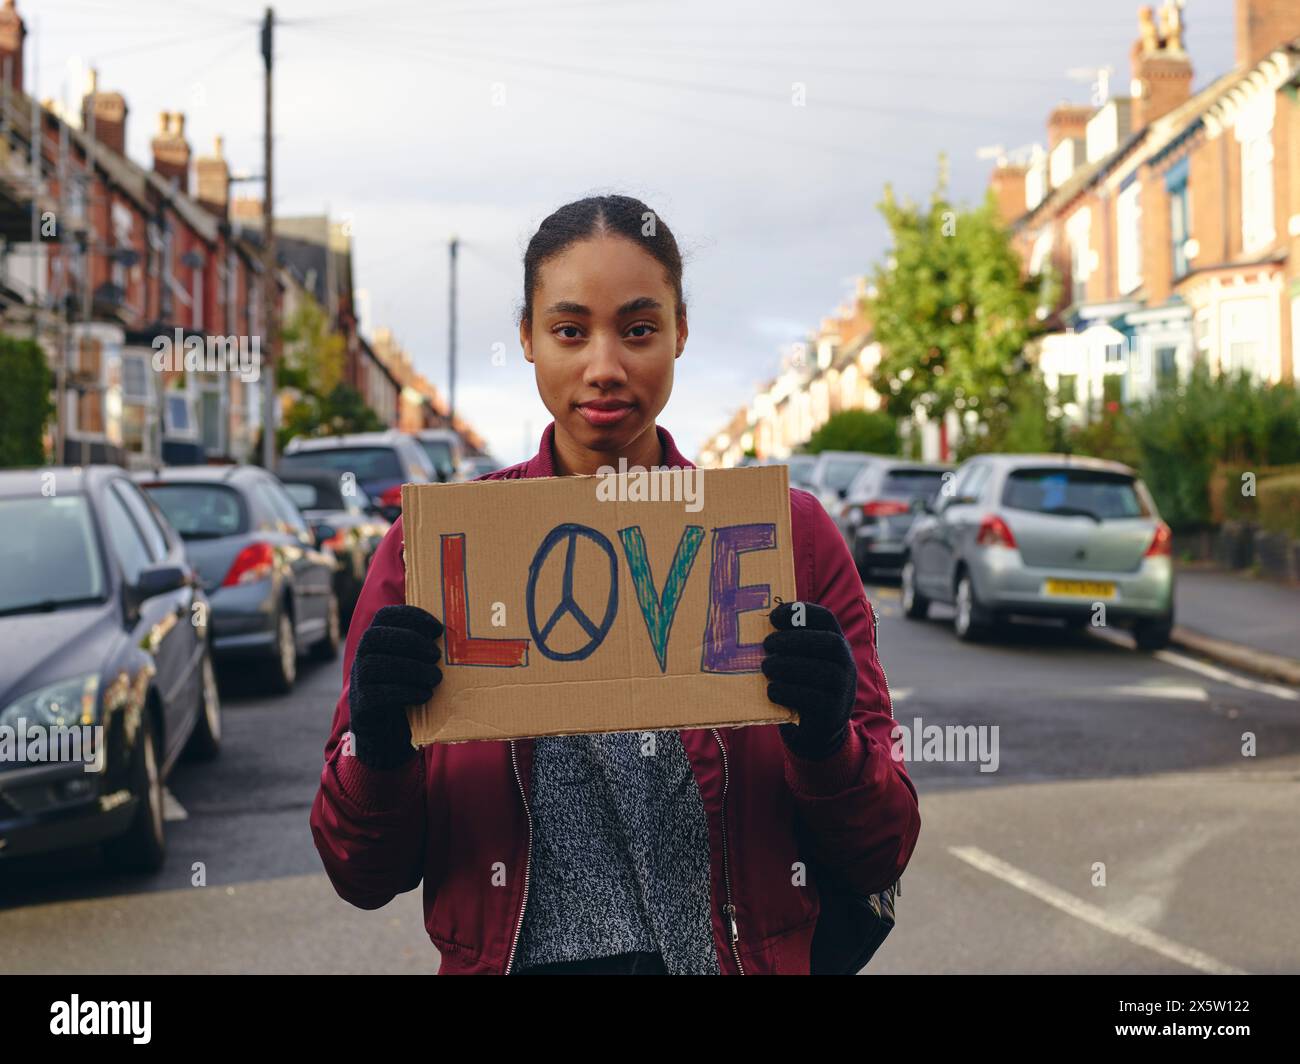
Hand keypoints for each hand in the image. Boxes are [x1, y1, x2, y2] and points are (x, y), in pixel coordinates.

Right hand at [348, 605, 443, 768]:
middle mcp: (362, 655)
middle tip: (437, 655)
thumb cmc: (409, 690)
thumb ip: (428, 648)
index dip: (411, 616)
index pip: (386, 615)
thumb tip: (463, 635)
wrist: (389, 732)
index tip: (438, 628)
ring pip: (376, 664)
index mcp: (378, 639)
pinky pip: (376, 693)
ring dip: (411, 669)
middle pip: (376, 637)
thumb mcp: (416, 665)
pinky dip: (404, 692)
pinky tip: (425, 695)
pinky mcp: (361, 704)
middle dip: (410, 641)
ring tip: (436, 678)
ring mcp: (359, 679)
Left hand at [762, 601, 855, 759]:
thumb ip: (787, 647)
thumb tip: (751, 630)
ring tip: (766, 666)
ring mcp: (843, 689)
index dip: (801, 612)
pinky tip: (772, 690)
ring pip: (822, 670)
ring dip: (788, 665)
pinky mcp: (833, 712)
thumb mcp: (799, 665)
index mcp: (836, 645)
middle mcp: (846, 664)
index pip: (826, 618)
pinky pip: (813, 698)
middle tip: (767, 644)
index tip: (774, 617)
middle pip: (829, 642)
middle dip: (795, 639)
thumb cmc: (801, 689)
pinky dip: (788, 691)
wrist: (817, 733)